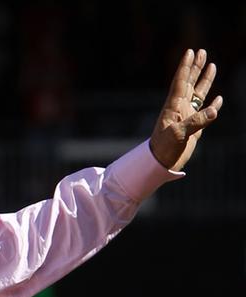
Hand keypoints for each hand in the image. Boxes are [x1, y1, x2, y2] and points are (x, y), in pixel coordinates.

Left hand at [149, 48, 222, 170]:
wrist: (160, 164)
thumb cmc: (164, 148)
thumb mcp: (179, 134)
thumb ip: (196, 121)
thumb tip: (215, 109)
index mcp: (173, 106)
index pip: (181, 82)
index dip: (185, 67)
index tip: (190, 51)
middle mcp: (179, 108)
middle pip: (189, 83)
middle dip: (195, 67)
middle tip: (201, 51)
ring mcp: (186, 117)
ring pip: (197, 94)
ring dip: (204, 80)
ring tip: (211, 65)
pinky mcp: (193, 128)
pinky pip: (204, 112)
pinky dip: (212, 105)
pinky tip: (218, 99)